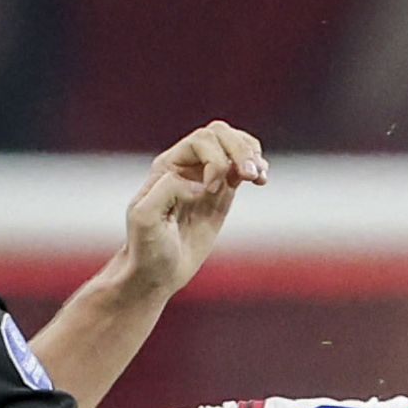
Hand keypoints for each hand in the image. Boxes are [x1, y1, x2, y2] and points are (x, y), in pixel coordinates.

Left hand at [117, 120, 266, 295]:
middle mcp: (187, 166)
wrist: (156, 273)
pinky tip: (262, 180)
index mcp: (168, 166)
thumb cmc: (146, 247)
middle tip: (249, 175)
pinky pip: (242, 168)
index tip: (210, 191)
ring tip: (259, 176)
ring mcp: (206, 178)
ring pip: (234, 145)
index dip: (214, 159)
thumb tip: (201, 184)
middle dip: (239, 150)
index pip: (200, 141)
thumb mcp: (145, 217)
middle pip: (220, 135)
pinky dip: (257, 168)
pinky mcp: (222, 194)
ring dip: (251, 154)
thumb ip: (168, 190)